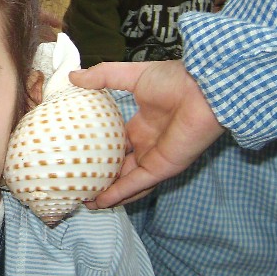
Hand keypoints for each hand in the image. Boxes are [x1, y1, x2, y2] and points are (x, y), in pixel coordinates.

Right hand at [70, 60, 224, 207]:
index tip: (79, 153)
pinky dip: (119, 194)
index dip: (100, 148)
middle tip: (78, 180)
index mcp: (143, 124)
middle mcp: (147, 144)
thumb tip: (74, 77)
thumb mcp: (132, 75)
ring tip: (85, 199)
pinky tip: (100, 201)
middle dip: (102, 174)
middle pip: (120, 164)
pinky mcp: (161, 168)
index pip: (117, 142)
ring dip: (108, 191)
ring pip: (126, 180)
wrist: (202, 91)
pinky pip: (136, 184)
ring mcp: (154, 158)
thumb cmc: (173, 80)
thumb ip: (102, 77)